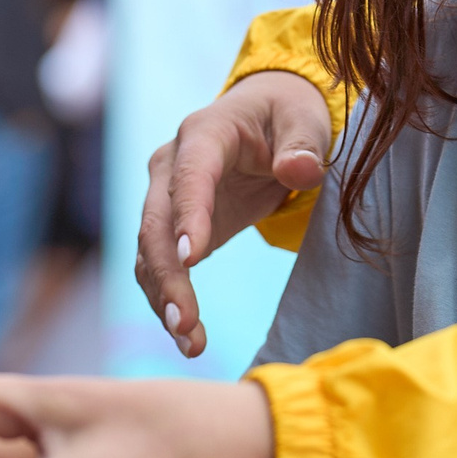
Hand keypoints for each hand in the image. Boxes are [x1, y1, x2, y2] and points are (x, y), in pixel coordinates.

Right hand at [134, 70, 330, 359]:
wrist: (267, 117)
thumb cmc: (288, 115)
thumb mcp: (306, 120)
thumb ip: (304, 145)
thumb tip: (299, 171)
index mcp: (204, 133)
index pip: (191, 177)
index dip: (189, 215)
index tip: (190, 257)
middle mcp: (171, 165)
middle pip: (156, 223)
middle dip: (167, 274)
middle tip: (183, 322)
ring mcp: (166, 198)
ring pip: (150, 252)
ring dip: (164, 298)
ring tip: (189, 342)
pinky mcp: (174, 228)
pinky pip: (161, 267)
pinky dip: (169, 300)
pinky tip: (188, 337)